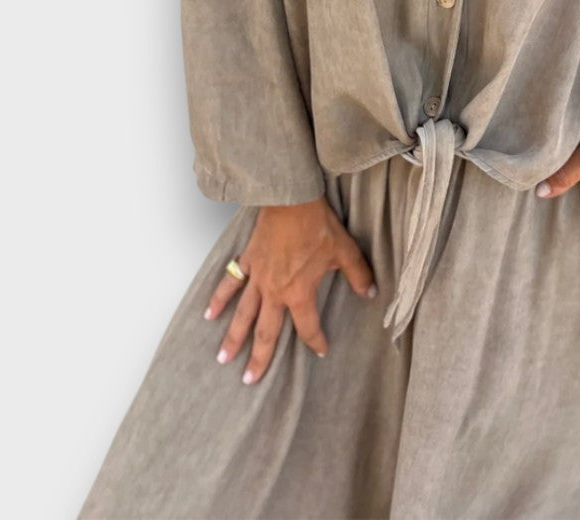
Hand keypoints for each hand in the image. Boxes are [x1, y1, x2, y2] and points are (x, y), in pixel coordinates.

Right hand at [203, 196, 377, 383]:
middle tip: (249, 381)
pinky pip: (230, 284)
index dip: (315, 341)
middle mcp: (275, 291)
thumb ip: (358, 275)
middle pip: (265, 332)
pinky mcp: (247, 261)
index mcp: (299, 292)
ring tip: (223, 358)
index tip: (320, 351)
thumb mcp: (345, 251)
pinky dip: (219, 299)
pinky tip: (209, 315)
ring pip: (243, 314)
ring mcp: (257, 277)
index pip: (308, 327)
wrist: (291, 199)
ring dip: (233, 337)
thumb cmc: (317, 224)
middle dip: (259, 358)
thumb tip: (371, 294)